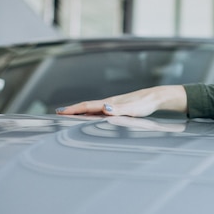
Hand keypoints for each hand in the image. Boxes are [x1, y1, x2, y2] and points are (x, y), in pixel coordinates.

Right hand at [55, 85, 186, 116]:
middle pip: (87, 106)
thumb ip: (119, 109)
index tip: (59, 112)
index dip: (73, 109)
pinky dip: (92, 113)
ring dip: (81, 111)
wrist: (156, 97)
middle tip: (58, 113)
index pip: (87, 106)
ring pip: (93, 108)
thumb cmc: (145, 104)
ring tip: (70, 115)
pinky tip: (93, 116)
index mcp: (109, 103)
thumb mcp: (133, 109)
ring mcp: (114, 105)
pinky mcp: (119, 107)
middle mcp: (109, 103)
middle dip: (73, 110)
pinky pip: (101, 111)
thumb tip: (104, 108)